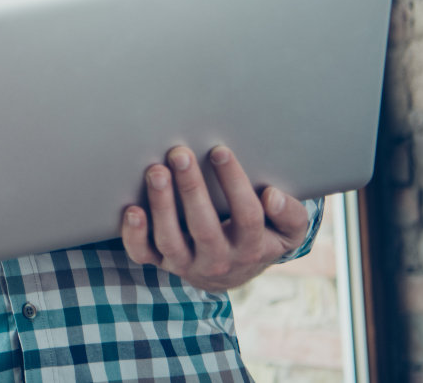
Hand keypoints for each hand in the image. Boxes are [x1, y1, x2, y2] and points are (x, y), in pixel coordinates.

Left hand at [121, 145, 308, 291]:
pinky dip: (134, 235)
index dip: (234, 183)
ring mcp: (186, 263)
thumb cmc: (261, 236)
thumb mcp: (287, 232)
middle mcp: (218, 260)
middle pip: (204, 229)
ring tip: (156, 172)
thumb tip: (271, 196)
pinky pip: (143, 254)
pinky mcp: (160, 262)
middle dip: (191, 189)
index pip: (247, 216)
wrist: (231, 271)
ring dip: (162, 206)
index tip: (219, 150)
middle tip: (180, 153)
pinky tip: (132, 209)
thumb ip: (290, 215)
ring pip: (171, 240)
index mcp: (251, 248)